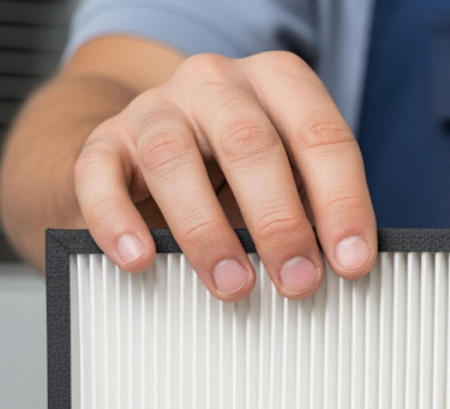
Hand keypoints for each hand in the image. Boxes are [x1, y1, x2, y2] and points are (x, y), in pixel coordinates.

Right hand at [75, 50, 375, 299]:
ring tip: (232, 284)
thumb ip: (316, 210)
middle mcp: (217, 84)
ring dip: (206, 231)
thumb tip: (343, 267)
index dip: (342, 201)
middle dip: (279, 221)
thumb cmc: (239, 171)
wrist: (152, 149)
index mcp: (279, 84)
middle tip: (297, 281)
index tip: (351, 262)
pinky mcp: (104, 141)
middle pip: (249, 143)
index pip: (320, 136)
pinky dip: (116, 219)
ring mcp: (156, 107)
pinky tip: (140, 258)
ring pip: (172, 156)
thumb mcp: (291, 177)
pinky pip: (98, 173)